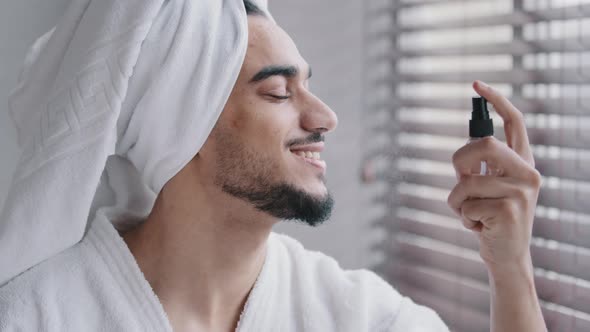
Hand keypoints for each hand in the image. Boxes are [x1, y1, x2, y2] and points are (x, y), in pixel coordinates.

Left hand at [447, 81, 541, 274]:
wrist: (505, 254)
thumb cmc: (489, 216)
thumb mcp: (486, 186)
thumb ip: (479, 166)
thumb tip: (467, 144)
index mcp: (522, 162)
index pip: (515, 122)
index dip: (496, 101)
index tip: (476, 84)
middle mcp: (528, 172)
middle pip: (484, 145)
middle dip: (460, 162)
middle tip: (460, 181)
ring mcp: (521, 191)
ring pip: (467, 182)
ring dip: (456, 201)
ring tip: (471, 214)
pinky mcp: (509, 210)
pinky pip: (465, 204)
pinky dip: (462, 217)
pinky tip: (479, 226)